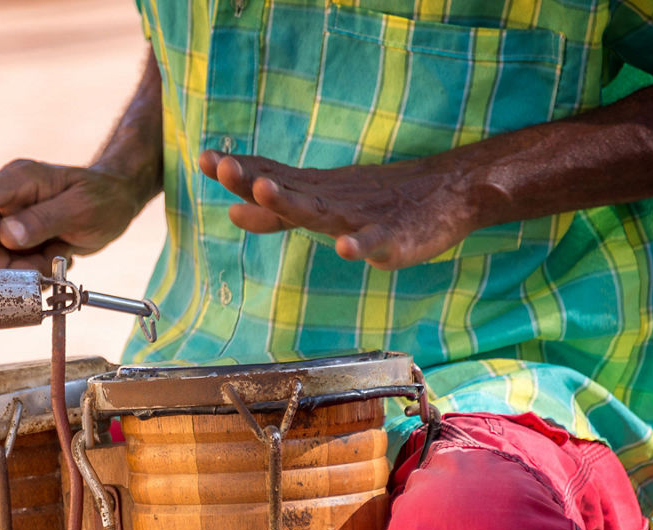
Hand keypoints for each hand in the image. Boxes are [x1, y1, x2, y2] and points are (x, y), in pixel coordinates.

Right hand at [0, 159, 150, 273]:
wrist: (115, 204)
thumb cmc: (101, 199)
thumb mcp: (80, 209)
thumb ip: (43, 221)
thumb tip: (6, 236)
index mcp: (17, 181)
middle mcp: (5, 200)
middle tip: (33, 263)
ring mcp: (7, 222)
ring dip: (21, 269)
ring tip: (53, 256)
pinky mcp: (14, 242)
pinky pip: (9, 269)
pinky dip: (31, 272)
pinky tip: (53, 257)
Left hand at [198, 149, 485, 268]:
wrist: (447, 193)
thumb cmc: (376, 202)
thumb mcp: (322, 204)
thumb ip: (278, 212)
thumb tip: (232, 210)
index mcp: (315, 193)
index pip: (271, 178)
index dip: (239, 171)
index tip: (206, 159)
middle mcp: (332, 200)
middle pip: (287, 190)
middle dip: (254, 179)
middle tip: (223, 167)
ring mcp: (362, 218)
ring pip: (322, 211)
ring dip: (292, 202)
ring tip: (266, 190)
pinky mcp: (394, 238)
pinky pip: (375, 242)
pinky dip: (360, 244)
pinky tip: (345, 248)